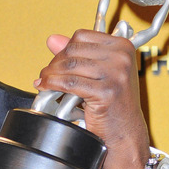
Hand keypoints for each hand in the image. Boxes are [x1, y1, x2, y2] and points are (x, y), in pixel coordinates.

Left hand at [33, 29, 149, 168]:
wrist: (125, 132)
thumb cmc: (113, 103)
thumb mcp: (98, 72)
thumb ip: (77, 54)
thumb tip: (52, 39)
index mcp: (122, 46)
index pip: (82, 36)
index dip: (64, 49)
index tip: (57, 61)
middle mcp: (122, 57)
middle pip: (73, 50)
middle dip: (54, 63)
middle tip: (46, 74)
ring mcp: (116, 74)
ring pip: (69, 66)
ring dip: (50, 74)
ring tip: (43, 81)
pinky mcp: (106, 92)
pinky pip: (69, 83)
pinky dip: (52, 84)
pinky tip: (46, 88)